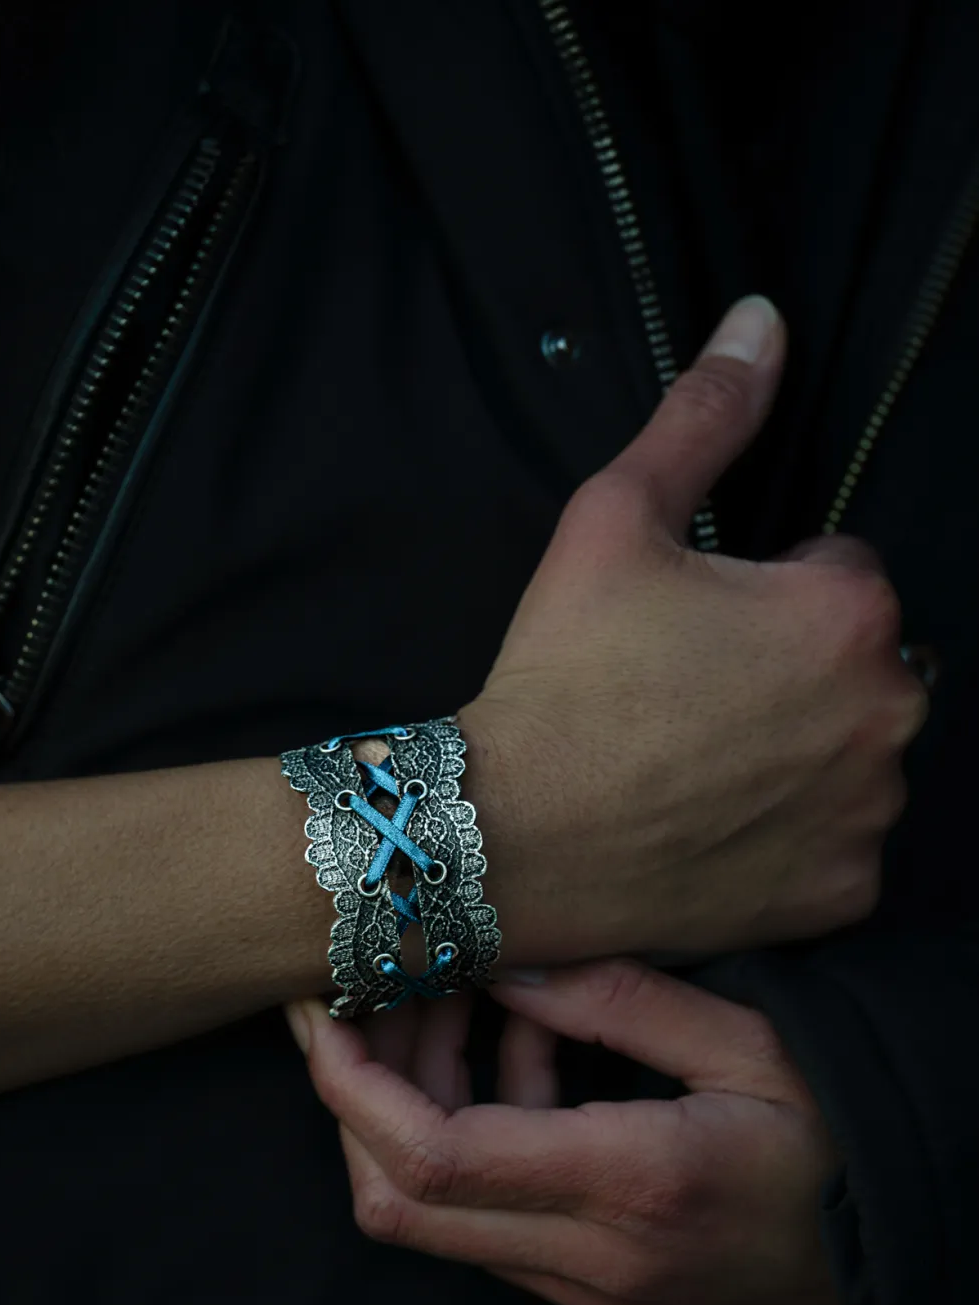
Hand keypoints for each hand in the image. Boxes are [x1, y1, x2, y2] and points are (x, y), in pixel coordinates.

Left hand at [286, 962, 854, 1304]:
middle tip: (385, 994)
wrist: (910, 1266)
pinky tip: (530, 1055)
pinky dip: (478, 1140)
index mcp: (633, 1186)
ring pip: (439, 1217)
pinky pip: (495, 1225)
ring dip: (423, 1107)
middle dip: (362, 1094)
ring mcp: (592, 1298)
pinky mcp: (600, 1303)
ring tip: (476, 1001)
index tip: (326, 1010)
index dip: (352, 1085)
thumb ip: (615, 1000)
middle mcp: (595, 1263)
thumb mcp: (752, 1042)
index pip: (431, 1156)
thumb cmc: (848, 1141)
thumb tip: (499, 962)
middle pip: (401, 1201)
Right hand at [459, 295, 927, 964]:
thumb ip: (704, 415)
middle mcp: (885, 712)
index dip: (759, 593)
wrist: (511, 836)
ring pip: (849, 756)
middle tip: (685, 698)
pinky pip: (836, 848)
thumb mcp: (614, 518)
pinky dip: (790, 839)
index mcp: (847, 611)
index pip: (840, 573)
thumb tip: (762, 322)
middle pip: (855, 668)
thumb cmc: (562, 677)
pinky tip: (714, 830)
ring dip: (797, 754)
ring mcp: (867, 812)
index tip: (690, 629)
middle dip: (790, 671)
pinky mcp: (839, 891)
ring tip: (694, 766)